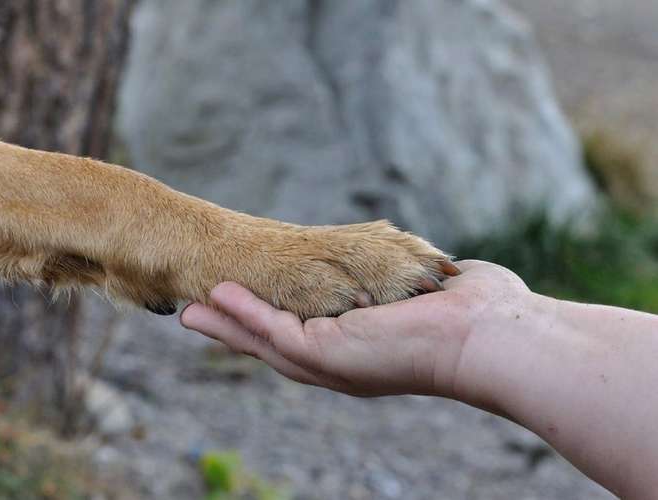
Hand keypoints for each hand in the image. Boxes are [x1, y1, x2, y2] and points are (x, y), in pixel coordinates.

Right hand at [180, 260, 529, 398]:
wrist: (492, 335)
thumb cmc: (478, 313)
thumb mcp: (433, 291)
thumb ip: (420, 282)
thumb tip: (440, 271)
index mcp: (363, 349)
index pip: (307, 334)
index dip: (273, 321)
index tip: (246, 305)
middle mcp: (342, 363)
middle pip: (275, 346)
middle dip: (236, 330)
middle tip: (196, 316)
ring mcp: (331, 362)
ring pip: (264, 343)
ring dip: (227, 325)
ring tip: (191, 311)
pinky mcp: (326, 354)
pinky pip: (273, 331)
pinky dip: (243, 315)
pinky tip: (216, 299)